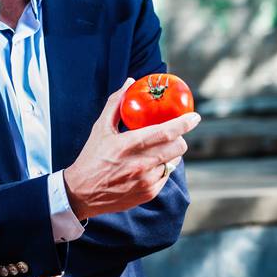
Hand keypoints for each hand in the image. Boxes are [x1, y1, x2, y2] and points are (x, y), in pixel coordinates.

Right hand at [63, 78, 200, 219]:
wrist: (81, 193)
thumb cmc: (91, 157)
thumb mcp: (100, 128)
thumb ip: (116, 104)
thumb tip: (130, 82)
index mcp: (129, 145)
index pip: (166, 132)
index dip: (184, 123)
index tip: (195, 116)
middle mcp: (140, 164)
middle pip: (178, 147)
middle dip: (179, 138)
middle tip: (172, 134)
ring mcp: (146, 181)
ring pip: (173, 162)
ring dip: (169, 154)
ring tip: (155, 151)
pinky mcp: (148, 193)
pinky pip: (166, 176)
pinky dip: (162, 168)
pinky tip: (148, 166)